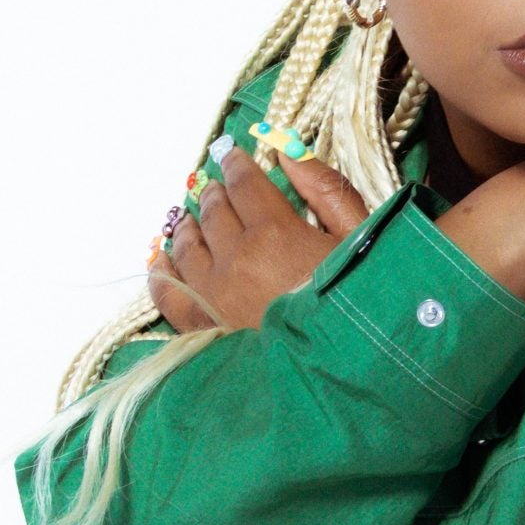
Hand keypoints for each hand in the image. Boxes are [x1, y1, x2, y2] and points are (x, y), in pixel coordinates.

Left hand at [148, 148, 370, 331]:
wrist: (347, 372)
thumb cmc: (362, 302)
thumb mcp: (359, 237)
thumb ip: (325, 190)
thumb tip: (288, 151)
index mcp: (274, 232)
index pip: (244, 183)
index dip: (236, 164)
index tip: (231, 154)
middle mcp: (235, 258)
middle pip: (213, 211)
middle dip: (214, 193)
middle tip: (215, 185)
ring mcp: (212, 294)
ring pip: (187, 245)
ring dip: (189, 224)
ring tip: (192, 217)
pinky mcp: (202, 327)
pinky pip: (167, 291)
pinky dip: (162, 269)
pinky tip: (162, 257)